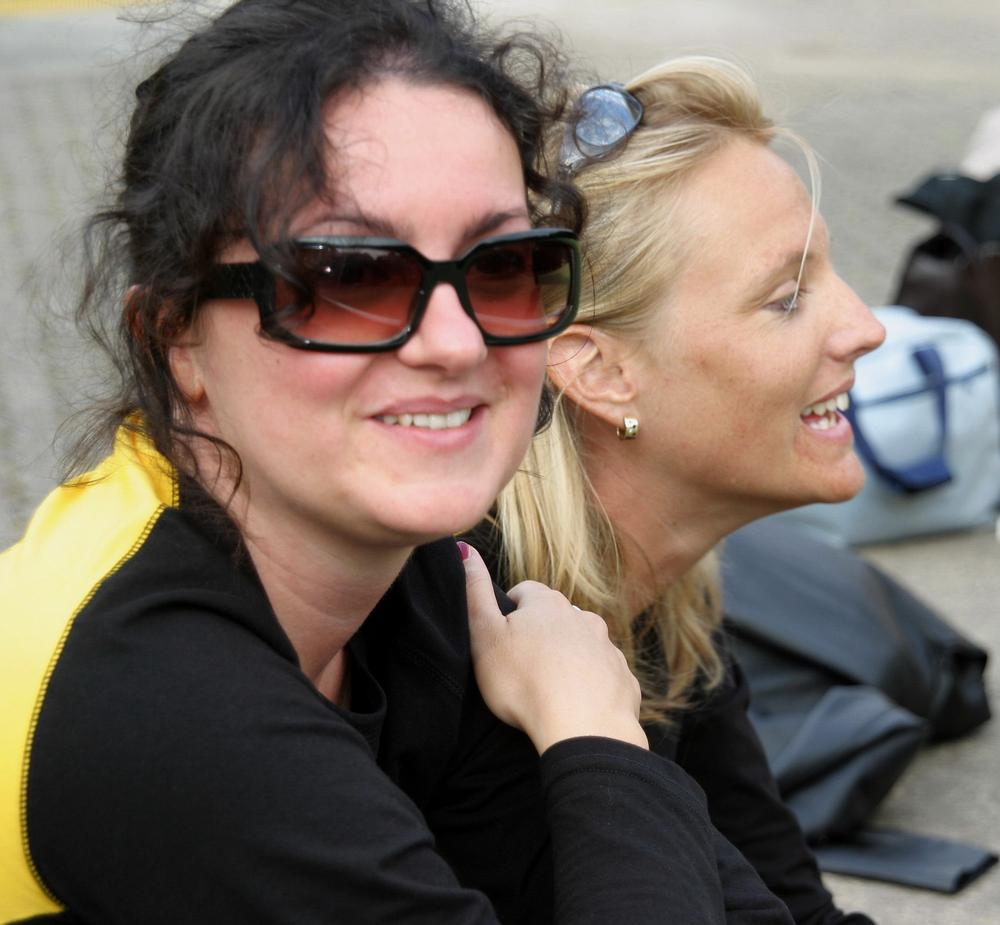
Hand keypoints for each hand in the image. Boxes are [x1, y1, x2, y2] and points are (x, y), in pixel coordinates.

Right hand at [461, 542, 646, 754]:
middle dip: (539, 632)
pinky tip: (575, 703)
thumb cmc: (525, 683)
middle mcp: (582, 618)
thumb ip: (474, 591)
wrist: (584, 727)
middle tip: (519, 664)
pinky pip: (602, 674)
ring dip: (567, 656)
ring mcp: (606, 647)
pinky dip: (589, 683)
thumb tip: (465, 548)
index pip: (524, 591)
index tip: (499, 635)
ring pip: (582, 643)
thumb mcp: (484, 636)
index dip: (508, 610)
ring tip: (548, 685)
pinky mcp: (622, 678)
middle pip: (556, 617)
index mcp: (547, 604)